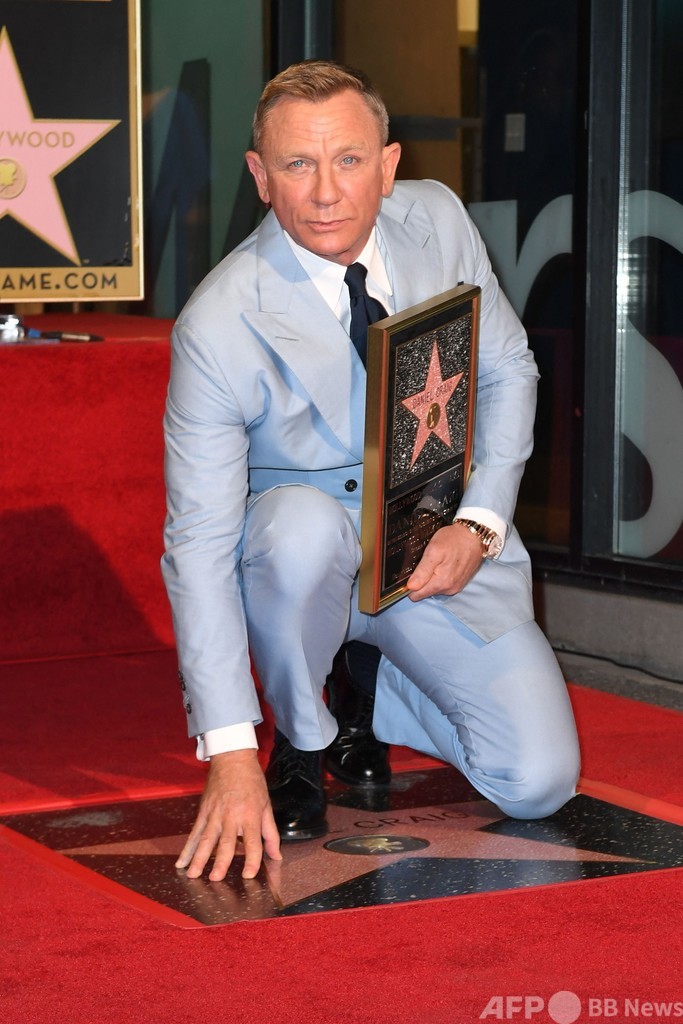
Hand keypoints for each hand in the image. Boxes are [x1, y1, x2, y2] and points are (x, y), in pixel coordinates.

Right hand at [175, 748, 281, 880]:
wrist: (233, 758)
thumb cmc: (252, 781)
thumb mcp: (266, 804)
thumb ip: (270, 833)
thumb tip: (277, 856)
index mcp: (250, 815)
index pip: (253, 842)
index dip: (251, 860)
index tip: (248, 875)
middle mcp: (232, 816)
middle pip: (226, 843)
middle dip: (220, 862)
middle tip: (215, 879)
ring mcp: (215, 814)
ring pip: (206, 839)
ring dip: (199, 858)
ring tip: (193, 875)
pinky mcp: (203, 811)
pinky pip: (194, 832)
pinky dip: (187, 848)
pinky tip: (181, 862)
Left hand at [405, 522, 483, 600]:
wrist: (475, 535)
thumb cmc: (454, 540)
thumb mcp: (434, 550)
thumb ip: (423, 571)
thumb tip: (411, 587)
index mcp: (440, 583)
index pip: (416, 595)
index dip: (410, 585)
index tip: (412, 572)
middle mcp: (449, 589)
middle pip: (425, 592)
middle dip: (422, 580)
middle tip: (426, 562)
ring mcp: (456, 587)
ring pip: (434, 588)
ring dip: (432, 577)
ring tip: (437, 561)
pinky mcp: (460, 583)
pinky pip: (443, 584)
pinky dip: (441, 576)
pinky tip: (444, 564)